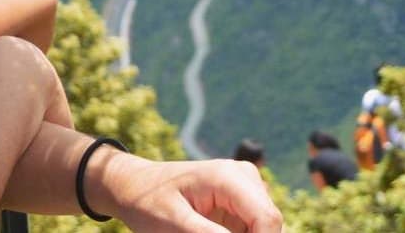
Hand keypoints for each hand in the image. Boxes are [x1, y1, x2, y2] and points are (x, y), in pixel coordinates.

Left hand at [95, 152, 282, 232]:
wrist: (135, 186)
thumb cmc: (148, 201)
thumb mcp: (174, 224)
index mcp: (229, 177)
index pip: (267, 218)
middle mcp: (244, 178)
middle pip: (268, 223)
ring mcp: (244, 188)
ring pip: (262, 227)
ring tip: (199, 232)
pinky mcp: (239, 203)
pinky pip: (250, 228)